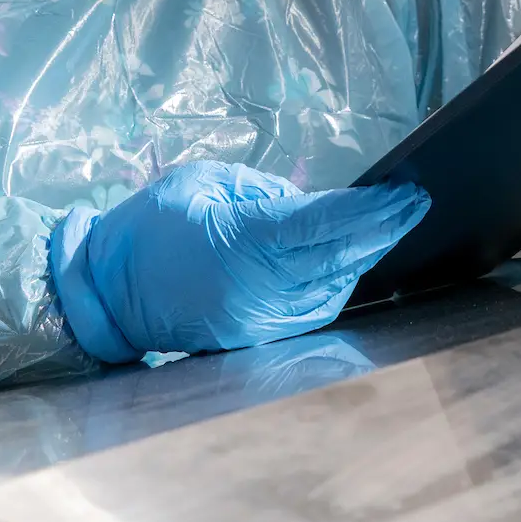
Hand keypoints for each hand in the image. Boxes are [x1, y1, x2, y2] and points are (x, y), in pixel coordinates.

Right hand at [50, 160, 429, 362]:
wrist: (106, 294)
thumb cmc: (150, 227)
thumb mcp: (201, 183)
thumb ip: (262, 191)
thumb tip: (315, 202)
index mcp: (240, 242)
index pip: (323, 226)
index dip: (371, 211)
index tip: (407, 193)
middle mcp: (256, 289)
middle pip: (339, 259)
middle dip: (383, 231)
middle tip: (414, 204)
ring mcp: (258, 320)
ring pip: (333, 287)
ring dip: (366, 255)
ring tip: (390, 223)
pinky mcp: (257, 338)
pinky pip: (314, 309)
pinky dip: (340, 281)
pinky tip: (353, 257)